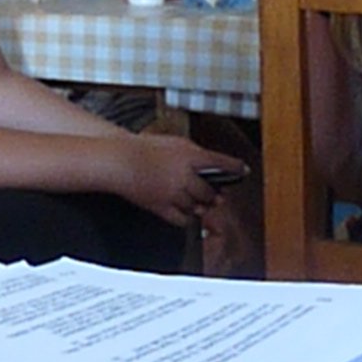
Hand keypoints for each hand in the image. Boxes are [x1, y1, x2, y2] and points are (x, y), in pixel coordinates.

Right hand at [115, 134, 244, 226]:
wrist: (118, 160)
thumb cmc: (142, 148)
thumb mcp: (173, 142)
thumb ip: (194, 153)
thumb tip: (210, 163)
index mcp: (190, 157)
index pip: (221, 163)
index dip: (235, 168)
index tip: (243, 171)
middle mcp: (186, 176)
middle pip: (210, 191)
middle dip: (214, 194)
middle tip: (217, 195)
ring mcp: (174, 193)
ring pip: (197, 206)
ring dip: (200, 206)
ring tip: (199, 203)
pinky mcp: (162, 207)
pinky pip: (182, 219)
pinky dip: (186, 218)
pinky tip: (185, 213)